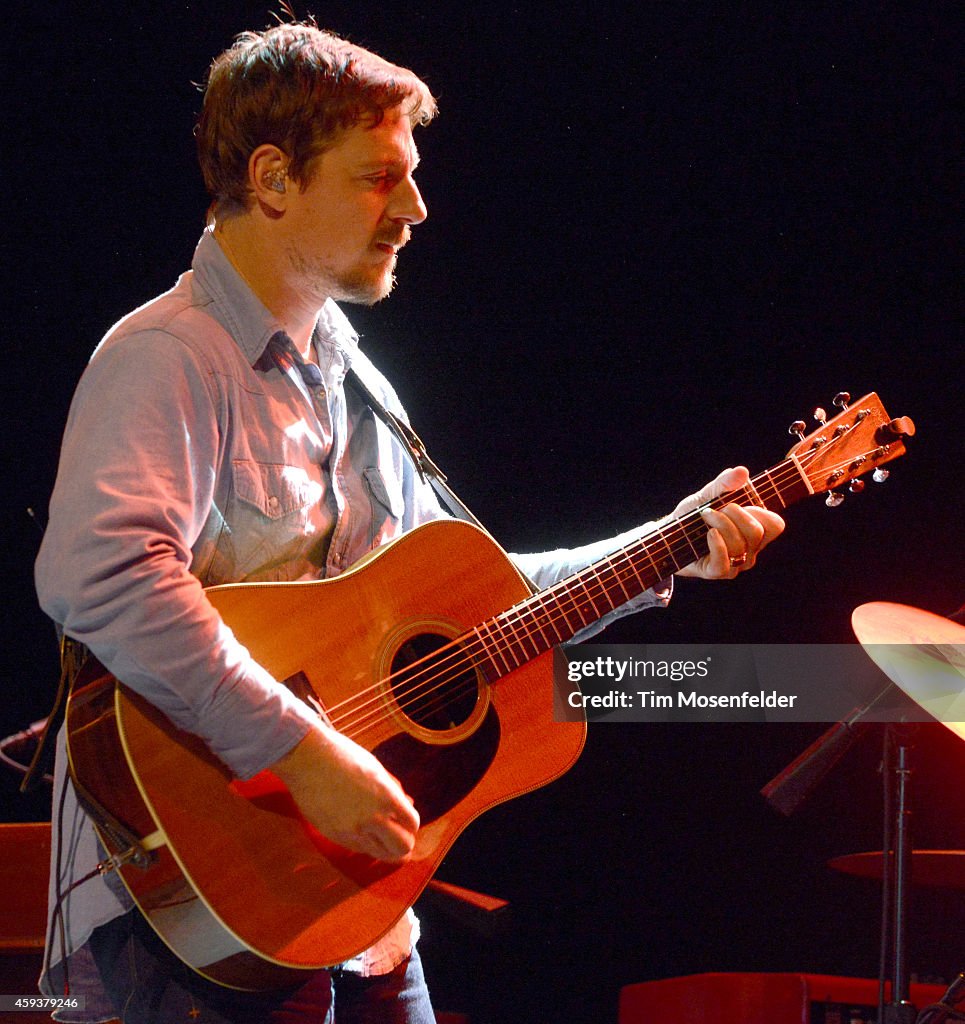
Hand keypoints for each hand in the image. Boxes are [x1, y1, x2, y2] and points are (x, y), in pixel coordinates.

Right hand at [271, 724, 419, 861]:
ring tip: (381, 836)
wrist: (308, 758)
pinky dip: (365, 843)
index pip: (412, 824)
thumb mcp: (376, 770)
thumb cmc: (343, 757)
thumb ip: (392, 791)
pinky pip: (359, 848)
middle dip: (404, 843)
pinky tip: (361, 829)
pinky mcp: (335, 835)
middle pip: (402, 848)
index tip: (405, 821)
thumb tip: (407, 805)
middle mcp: (373, 817)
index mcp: (386, 796)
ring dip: (385, 847)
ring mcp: (353, 829)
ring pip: (380, 854)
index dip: (411, 824)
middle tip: (398, 836)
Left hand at [671, 466, 784, 579]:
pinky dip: (716, 544)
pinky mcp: (717, 572)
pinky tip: (708, 534)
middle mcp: (750, 550)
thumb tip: (741, 471)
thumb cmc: (692, 517)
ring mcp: (735, 564)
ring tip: (704, 517)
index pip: (776, 525)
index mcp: (755, 532)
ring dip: (719, 524)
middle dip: (734, 514)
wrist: (667, 535)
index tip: (738, 503)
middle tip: (714, 509)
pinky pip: (724, 562)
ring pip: (739, 545)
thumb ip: (724, 484)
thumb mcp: (707, 495)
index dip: (759, 511)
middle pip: (757, 532)